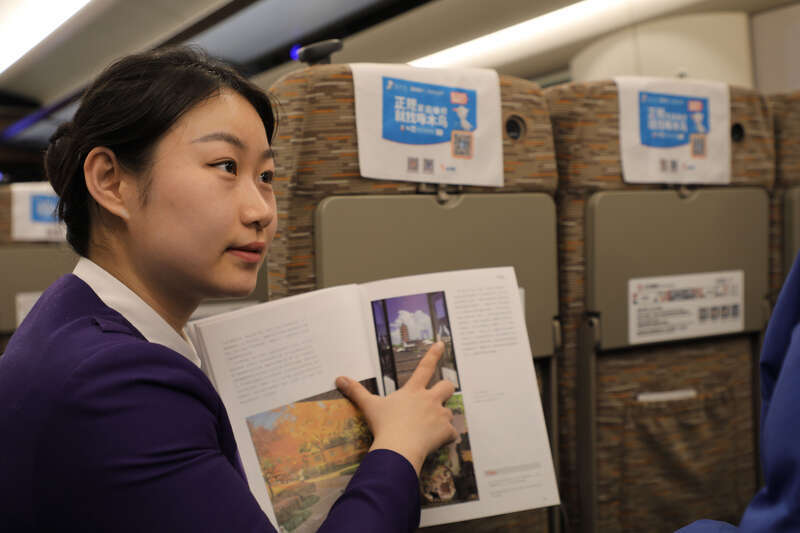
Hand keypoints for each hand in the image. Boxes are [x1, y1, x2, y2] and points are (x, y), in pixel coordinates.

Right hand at [336, 341, 457, 474]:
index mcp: (413, 391)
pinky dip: (446, 438)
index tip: (442, 344)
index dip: (433, 354)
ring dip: (443, 418)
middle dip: (446, 389)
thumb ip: (356, 391)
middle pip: (448, 386)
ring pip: (450, 412)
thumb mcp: (369, 406)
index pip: (425, 367)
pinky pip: (452, 434)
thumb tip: (339, 379)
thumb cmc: (384, 426)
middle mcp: (429, 399)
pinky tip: (436, 443)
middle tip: (438, 398)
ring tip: (429, 429)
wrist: (398, 448)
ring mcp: (440, 415)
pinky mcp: (446, 431)